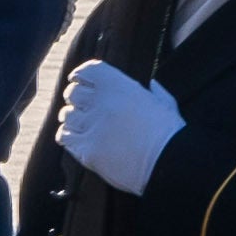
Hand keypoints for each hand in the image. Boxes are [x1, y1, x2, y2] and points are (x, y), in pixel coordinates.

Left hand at [54, 60, 174, 193]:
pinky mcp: (87, 149)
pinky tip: (77, 139)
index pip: (88, 71)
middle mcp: (102, 102)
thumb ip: (155, 91)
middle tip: (83, 107)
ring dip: (72, 119)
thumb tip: (151, 84)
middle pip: (73, 93)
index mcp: (120, 87)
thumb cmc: (170, 135)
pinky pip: (65, 137)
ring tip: (83, 125)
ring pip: (67, 115)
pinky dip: (68, 136)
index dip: (82, 76)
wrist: (168, 164)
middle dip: (76, 98)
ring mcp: (92, 126)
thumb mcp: (166, 104)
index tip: (80, 81)